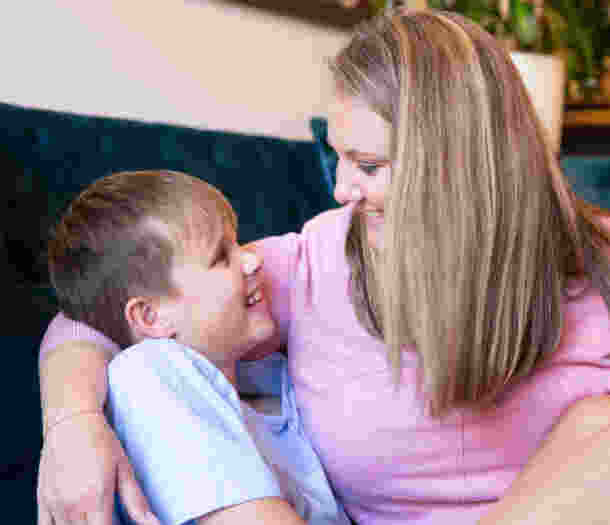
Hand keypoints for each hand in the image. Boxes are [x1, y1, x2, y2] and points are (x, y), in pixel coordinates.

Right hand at [37, 412, 159, 524]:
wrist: (71, 420)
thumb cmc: (99, 440)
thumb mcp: (124, 468)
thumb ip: (136, 502)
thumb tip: (154, 523)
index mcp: (95, 498)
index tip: (123, 524)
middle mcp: (72, 505)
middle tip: (111, 516)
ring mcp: (54, 505)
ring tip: (97, 514)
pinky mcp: (42, 501)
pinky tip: (77, 518)